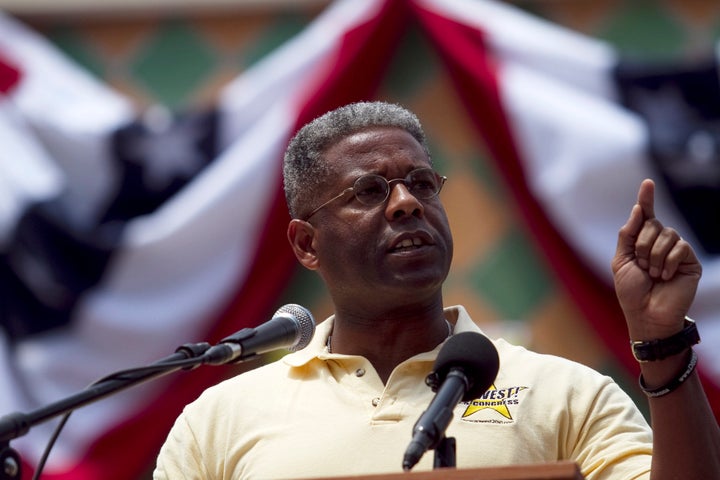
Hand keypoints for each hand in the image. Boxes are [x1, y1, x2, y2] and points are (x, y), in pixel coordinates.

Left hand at [611, 179, 701, 340]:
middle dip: (642, 246)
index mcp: (641, 241)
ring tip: (653, 275)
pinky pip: (680, 247)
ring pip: (666, 235)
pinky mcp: (689, 260)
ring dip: (654, 257)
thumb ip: (628, 235)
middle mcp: (660, 242)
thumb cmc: (631, 291)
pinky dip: (668, 262)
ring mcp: (676, 251)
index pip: (645, 216)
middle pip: (652, 224)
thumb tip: (639, 210)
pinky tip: (666, 277)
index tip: (647, 183)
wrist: (646, 314)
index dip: (646, 199)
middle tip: (642, 268)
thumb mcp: (621, 261)